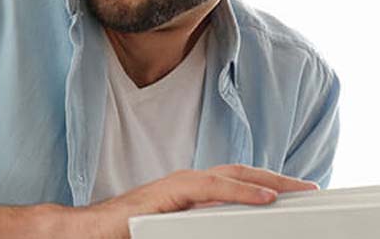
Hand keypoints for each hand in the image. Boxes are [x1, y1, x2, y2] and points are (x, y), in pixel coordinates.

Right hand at [78, 164, 318, 238]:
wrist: (95, 230)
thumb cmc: (133, 231)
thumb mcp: (178, 228)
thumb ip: (205, 222)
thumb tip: (237, 227)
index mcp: (192, 191)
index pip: (236, 181)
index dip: (267, 183)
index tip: (297, 193)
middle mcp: (188, 182)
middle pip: (240, 173)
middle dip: (277, 179)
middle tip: (309, 188)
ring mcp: (179, 184)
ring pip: (230, 175)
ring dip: (266, 181)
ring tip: (295, 190)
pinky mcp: (170, 192)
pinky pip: (211, 188)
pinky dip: (240, 191)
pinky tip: (263, 198)